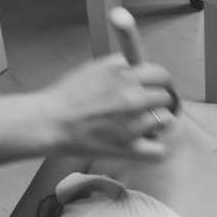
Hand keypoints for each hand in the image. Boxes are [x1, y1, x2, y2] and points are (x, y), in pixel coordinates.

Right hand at [40, 55, 176, 158]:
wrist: (49, 122)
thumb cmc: (67, 96)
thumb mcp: (94, 68)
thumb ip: (120, 65)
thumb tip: (139, 67)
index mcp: (125, 75)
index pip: (162, 75)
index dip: (160, 82)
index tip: (156, 88)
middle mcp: (133, 96)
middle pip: (167, 96)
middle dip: (159, 101)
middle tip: (148, 107)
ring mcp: (133, 123)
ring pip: (167, 121)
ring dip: (157, 122)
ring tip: (142, 124)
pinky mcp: (128, 147)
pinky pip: (159, 150)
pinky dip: (155, 148)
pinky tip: (146, 144)